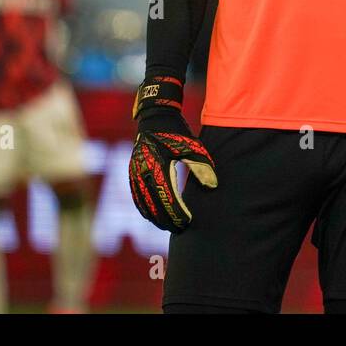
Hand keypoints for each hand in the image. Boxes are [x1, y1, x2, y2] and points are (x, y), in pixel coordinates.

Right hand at [128, 77, 216, 231]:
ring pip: (142, 202)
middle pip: (153, 204)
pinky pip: (136, 195)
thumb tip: (213, 186)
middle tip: (180, 230)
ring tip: (167, 227)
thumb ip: (202, 166)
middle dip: (166, 219)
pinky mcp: (132, 170)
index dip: (177, 212)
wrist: (154, 115)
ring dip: (154, 217)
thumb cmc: (176, 131)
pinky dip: (144, 208)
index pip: (167, 197)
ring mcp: (135, 171)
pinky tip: (152, 216)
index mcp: (159, 165)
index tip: (188, 222)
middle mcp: (143, 170)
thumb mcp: (193, 146)